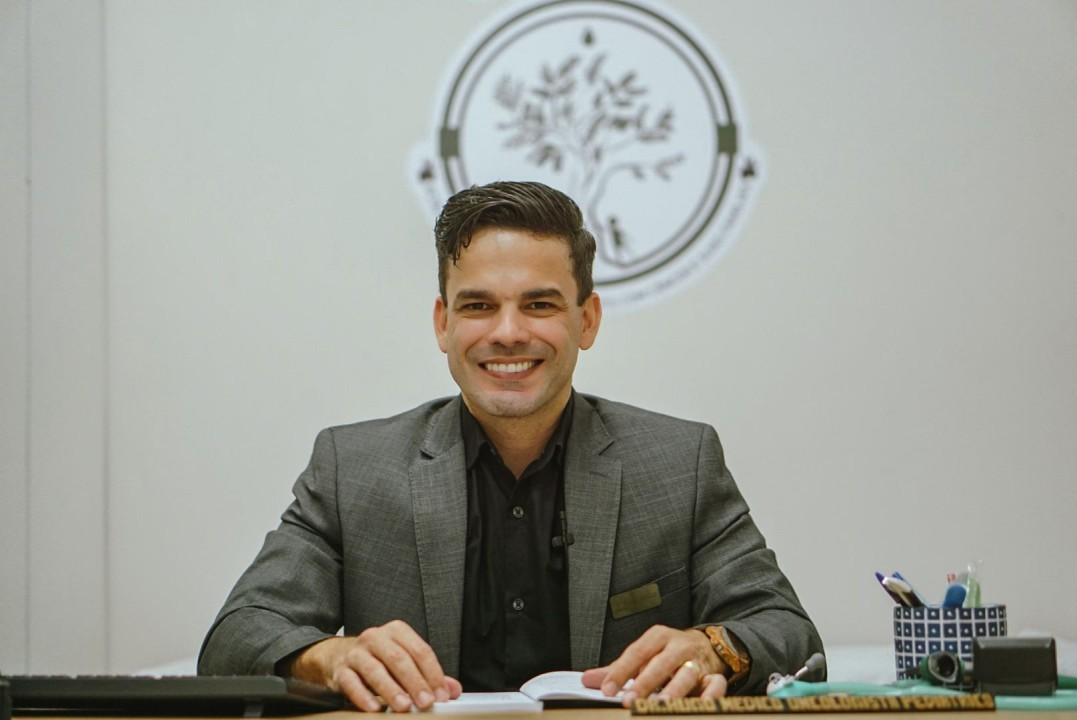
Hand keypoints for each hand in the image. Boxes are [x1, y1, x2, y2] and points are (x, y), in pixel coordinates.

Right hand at [286, 620, 461, 712]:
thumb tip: (453, 689)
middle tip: (426, 702)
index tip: (442, 695)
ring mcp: (356, 653)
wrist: (337, 656)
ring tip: (404, 707)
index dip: (433, 674)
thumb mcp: (403, 660)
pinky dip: (363, 696)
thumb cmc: (377, 659)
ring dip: (391, 690)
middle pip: (399, 659)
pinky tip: (374, 708)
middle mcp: (375, 637)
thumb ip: (428, 674)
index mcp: (396, 632)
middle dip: (415, 682)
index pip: (420, 650)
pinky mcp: (340, 670)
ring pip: (375, 670)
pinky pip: (351, 682)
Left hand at [581, 625, 728, 706]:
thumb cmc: (667, 654)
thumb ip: (618, 669)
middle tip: (629, 700)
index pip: (636, 652)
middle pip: (660, 663)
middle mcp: (678, 646)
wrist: (707, 646)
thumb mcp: (643, 655)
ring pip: (686, 675)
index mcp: (658, 637)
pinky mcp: (714, 675)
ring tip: (659, 705)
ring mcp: (697, 661)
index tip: (607, 689)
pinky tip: (700, 705)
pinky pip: (716, 685)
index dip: (621, 671)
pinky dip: (710, 696)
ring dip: (673, 691)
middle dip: (645, 683)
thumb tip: (587, 680)